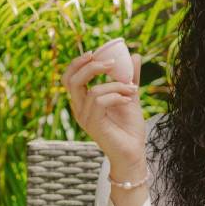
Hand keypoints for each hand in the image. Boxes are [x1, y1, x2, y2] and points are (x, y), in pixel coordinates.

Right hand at [62, 51, 145, 174]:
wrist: (135, 153)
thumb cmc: (130, 128)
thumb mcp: (131, 96)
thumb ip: (130, 77)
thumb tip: (135, 55)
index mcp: (83, 101)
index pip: (69, 77)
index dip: (78, 63)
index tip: (95, 52)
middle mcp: (79, 109)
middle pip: (71, 80)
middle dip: (91, 67)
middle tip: (112, 63)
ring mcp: (85, 118)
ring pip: (92, 91)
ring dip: (116, 85)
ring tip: (133, 90)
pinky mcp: (93, 125)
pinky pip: (100, 102)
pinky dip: (116, 96)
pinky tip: (128, 99)